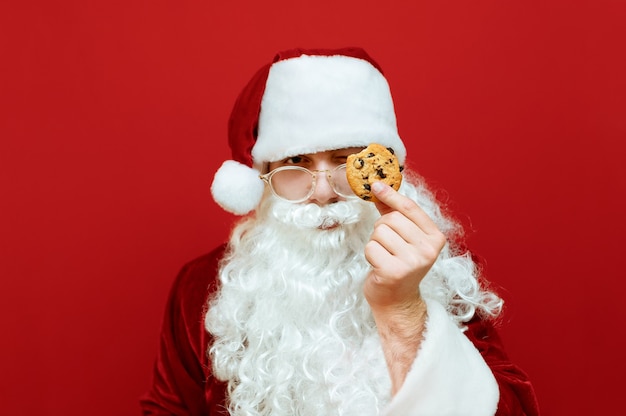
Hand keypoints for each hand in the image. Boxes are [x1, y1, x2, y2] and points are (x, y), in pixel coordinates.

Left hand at [364, 181, 446, 313]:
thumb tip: (380, 188)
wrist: (396, 300)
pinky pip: (371, 248)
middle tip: (388, 246)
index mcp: (435, 238)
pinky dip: (370, 255)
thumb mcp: (404, 238)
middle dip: (382, 229)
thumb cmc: (399, 265)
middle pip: (391, 219)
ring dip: (375, 243)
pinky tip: (379, 267)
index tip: (376, 185)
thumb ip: (394, 213)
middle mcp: (428, 250)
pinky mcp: (394, 271)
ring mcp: (412, 262)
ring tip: (385, 257)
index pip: (410, 208)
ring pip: (379, 232)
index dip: (391, 195)